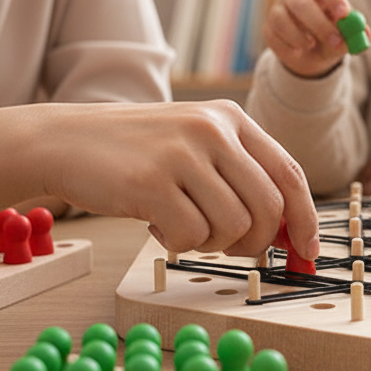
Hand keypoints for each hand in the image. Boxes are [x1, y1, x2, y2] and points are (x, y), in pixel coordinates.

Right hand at [38, 101, 319, 259]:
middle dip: (255, 242)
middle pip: (268, 209)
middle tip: (226, 245)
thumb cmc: (136, 153)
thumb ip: (240, 176)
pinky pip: (191, 237)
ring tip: (181, 224)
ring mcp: (181, 154)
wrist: (62, 140)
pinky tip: (155, 223)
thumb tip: (288, 231)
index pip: (289, 175)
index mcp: (231, 119)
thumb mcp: (196, 145)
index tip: (307, 252)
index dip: (305, 219)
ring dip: (210, 243)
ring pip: (233, 227)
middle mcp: (213, 130)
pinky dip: (177, 244)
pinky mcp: (150, 182)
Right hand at [262, 0, 353, 77]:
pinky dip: (288, 48)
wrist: (309, 53)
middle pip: (301, 2)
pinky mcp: (268, 27)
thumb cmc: (331, 36)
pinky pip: (274, 37)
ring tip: (311, 46)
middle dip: (319, 23)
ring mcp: (278, 8)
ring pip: (282, 20)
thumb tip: (364, 35)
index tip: (344, 15)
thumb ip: (353, 35)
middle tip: (335, 42)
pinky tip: (298, 51)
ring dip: (300, 37)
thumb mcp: (344, 36)